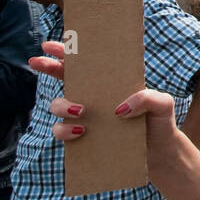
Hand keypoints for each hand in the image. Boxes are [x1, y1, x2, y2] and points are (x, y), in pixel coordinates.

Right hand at [32, 40, 180, 149]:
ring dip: (62, 105)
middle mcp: (95, 98)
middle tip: (37, 62)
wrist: (161, 154)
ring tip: (81, 110)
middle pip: (63, 78)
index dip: (65, 52)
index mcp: (112, 83)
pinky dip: (66, 131)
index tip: (49, 45)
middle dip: (48, 67)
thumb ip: (148, 99)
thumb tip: (119, 109)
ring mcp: (87, 118)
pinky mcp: (84, 139)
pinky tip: (81, 132)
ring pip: (57, 107)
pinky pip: (62, 132)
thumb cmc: (160, 123)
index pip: (86, 64)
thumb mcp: (163, 104)